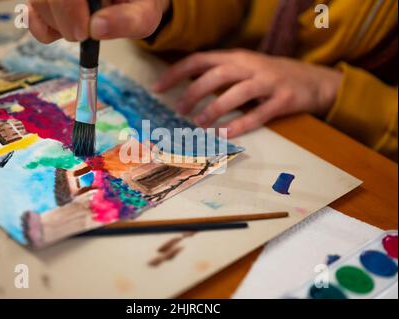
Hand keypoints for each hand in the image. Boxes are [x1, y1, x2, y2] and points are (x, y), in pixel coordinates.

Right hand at [28, 0, 170, 42]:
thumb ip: (128, 20)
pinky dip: (41, 27)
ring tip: (81, 25)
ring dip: (57, 25)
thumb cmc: (137, 1)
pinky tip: (57, 30)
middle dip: (65, 22)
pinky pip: (30, 11)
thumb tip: (97, 29)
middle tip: (84, 34)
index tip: (86, 31)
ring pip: (38, 2)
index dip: (69, 8)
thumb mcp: (144, 13)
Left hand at [154, 50, 342, 137]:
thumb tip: (188, 87)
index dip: (177, 73)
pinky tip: (225, 134)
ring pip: (236, 93)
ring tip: (199, 124)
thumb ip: (221, 74)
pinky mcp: (283, 100)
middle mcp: (251, 66)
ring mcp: (269, 82)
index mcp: (237, 57)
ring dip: (214, 108)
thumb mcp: (245, 68)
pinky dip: (241, 124)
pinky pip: (259, 113)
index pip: (200, 60)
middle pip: (216, 75)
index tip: (157, 88)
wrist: (316, 81)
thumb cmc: (272, 77)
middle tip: (179, 110)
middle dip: (193, 92)